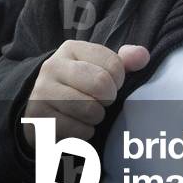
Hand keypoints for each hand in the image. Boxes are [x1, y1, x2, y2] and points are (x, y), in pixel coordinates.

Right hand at [22, 41, 149, 147]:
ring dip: (96, 118)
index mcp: (71, 49)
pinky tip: (76, 125)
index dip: (119, 81)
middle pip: (101, 84)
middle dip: (108, 99)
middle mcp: (53, 66)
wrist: (42, 109)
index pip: (113, 64)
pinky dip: (84, 133)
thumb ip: (124, 61)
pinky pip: (78, 131)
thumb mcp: (98, 67)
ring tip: (87, 113)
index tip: (111, 85)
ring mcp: (42, 92)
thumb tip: (142, 57)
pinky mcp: (39, 119)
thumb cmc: (79, 86)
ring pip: (90, 110)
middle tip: (100, 101)